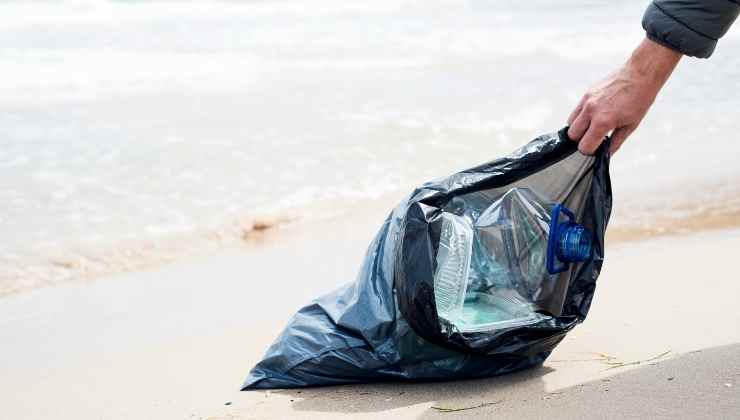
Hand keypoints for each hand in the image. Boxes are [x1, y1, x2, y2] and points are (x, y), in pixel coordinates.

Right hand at [567, 37, 681, 154]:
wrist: (640, 75)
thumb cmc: (639, 99)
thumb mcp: (631, 126)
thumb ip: (615, 142)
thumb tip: (606, 154)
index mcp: (603, 122)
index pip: (584, 146)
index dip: (590, 151)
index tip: (597, 149)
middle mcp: (591, 111)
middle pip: (572, 136)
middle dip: (582, 140)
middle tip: (594, 138)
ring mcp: (586, 101)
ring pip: (570, 124)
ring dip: (578, 129)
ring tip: (592, 127)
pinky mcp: (586, 94)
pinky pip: (575, 111)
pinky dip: (580, 118)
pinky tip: (593, 116)